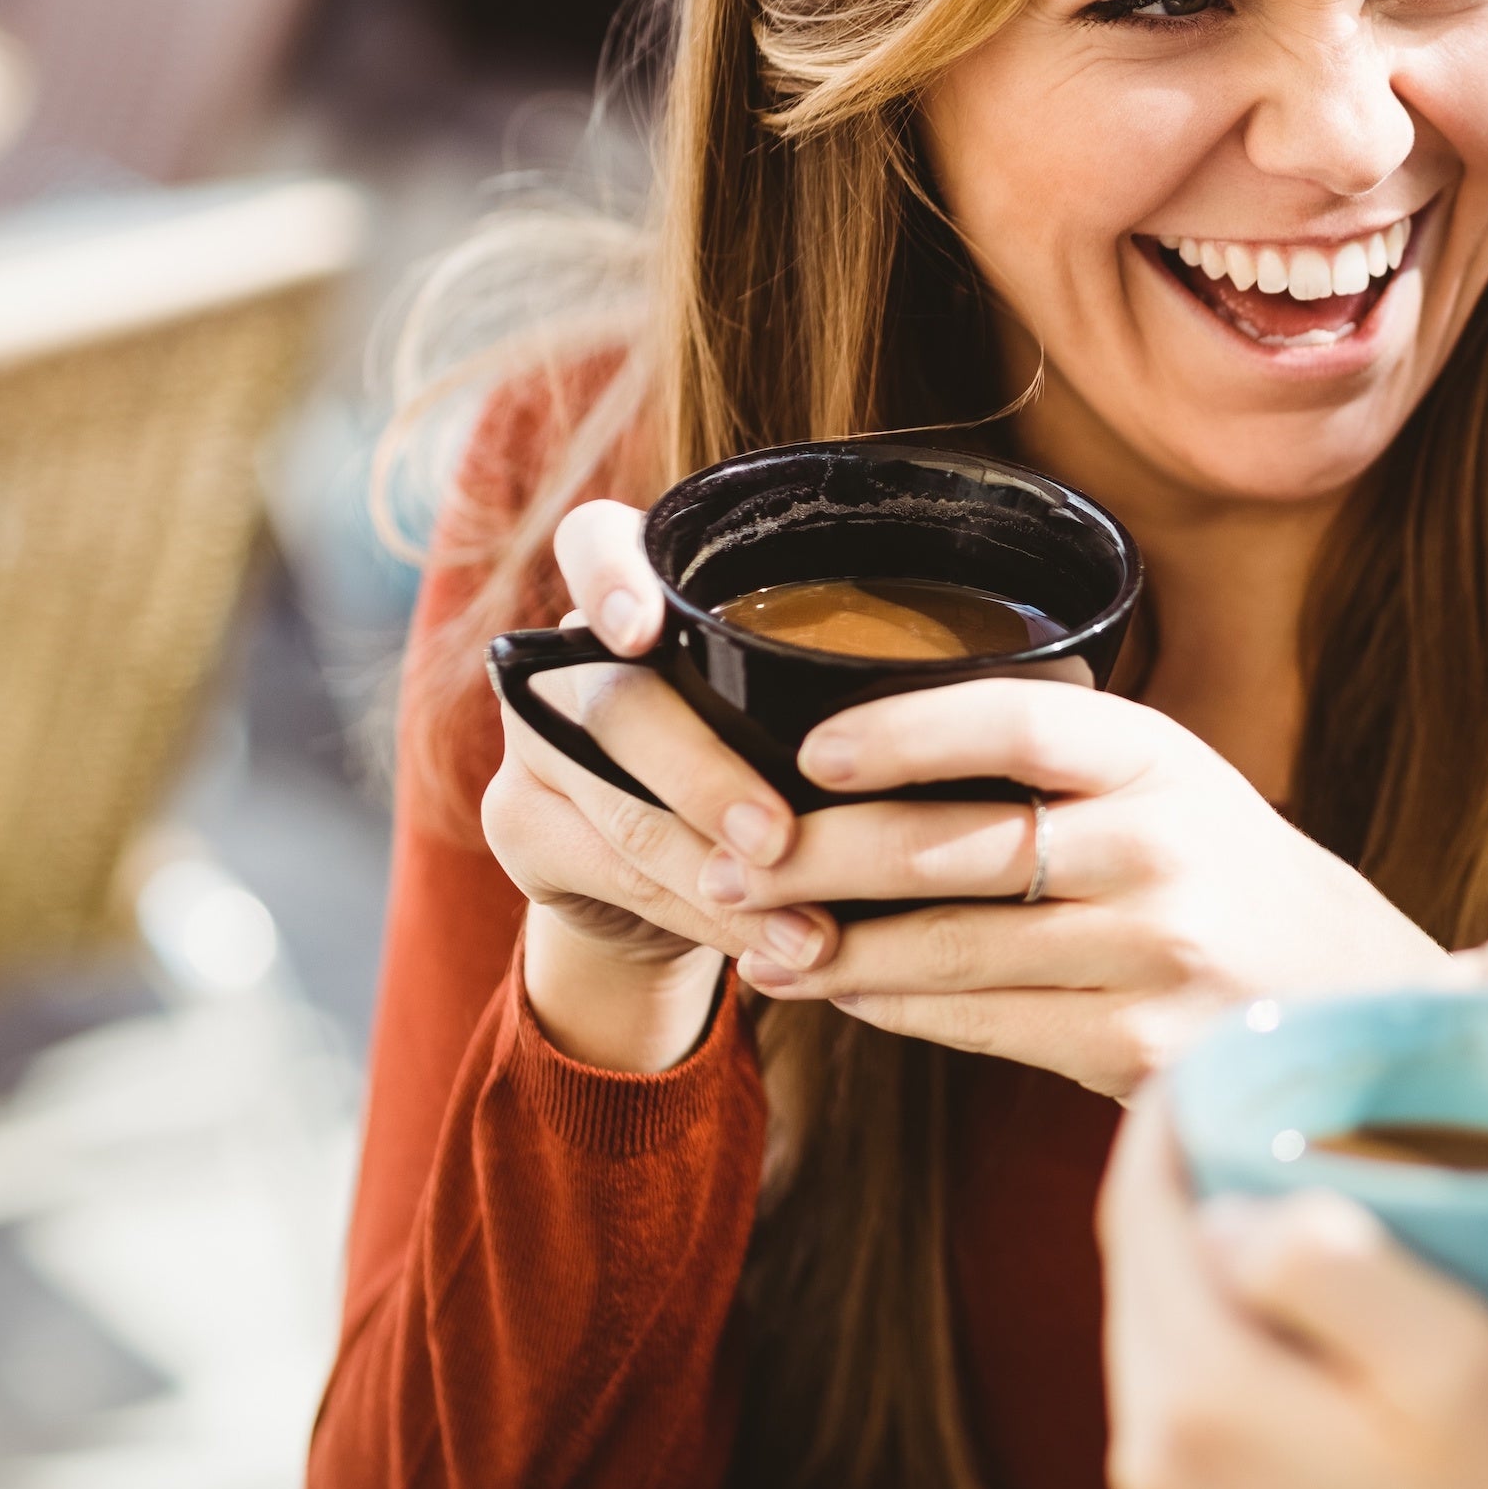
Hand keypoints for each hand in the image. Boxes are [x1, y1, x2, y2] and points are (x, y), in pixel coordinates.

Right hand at [479, 500, 788, 1071]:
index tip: (642, 631)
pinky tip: (768, 945)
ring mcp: (535, 742)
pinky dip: (705, 919)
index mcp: (641, 599)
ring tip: (810, 932)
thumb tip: (966, 724)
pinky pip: (616, 876)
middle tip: (780, 841)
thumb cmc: (773, 766)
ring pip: (622, 807)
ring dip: (723, 880)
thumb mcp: (799, 715)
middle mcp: (571, 657)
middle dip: (706, 779)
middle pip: (621, 703)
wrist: (673, 881)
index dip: (608, 577)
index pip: (593, 543)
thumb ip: (830, 698)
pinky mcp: (520, 827)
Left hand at [699, 679, 1446, 1093]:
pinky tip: (849, 994)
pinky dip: (900, 1009)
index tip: (809, 750)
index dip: (903, 731)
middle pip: (958, 845)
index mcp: (1163, 760)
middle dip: (822, 857)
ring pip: (953, 949)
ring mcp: (1156, 954)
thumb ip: (1053, 766)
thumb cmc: (1228, 878)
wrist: (1356, 998)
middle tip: (731, 861)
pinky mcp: (1139, 1048)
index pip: (1017, 722)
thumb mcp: (1170, 785)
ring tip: (760, 941)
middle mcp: (1165, 847)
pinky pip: (983, 1025)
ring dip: (837, 948)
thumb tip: (854, 767)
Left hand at [1099, 1091, 1487, 1488]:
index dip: (1179, 1106)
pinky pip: (1216, 1423)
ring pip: (1182, 1349)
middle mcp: (1155, 1469)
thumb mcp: (1454, 1358)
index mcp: (1195, 1400)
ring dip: (1234, 1270)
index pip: (1142, 1205)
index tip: (1236, 1042)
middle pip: (1151, 1275)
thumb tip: (1236, 1208)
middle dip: (1207, 1180)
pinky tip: (1340, 1342)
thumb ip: (1326, 1261)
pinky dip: (1257, 1357)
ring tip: (1326, 1206)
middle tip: (1288, 1102)